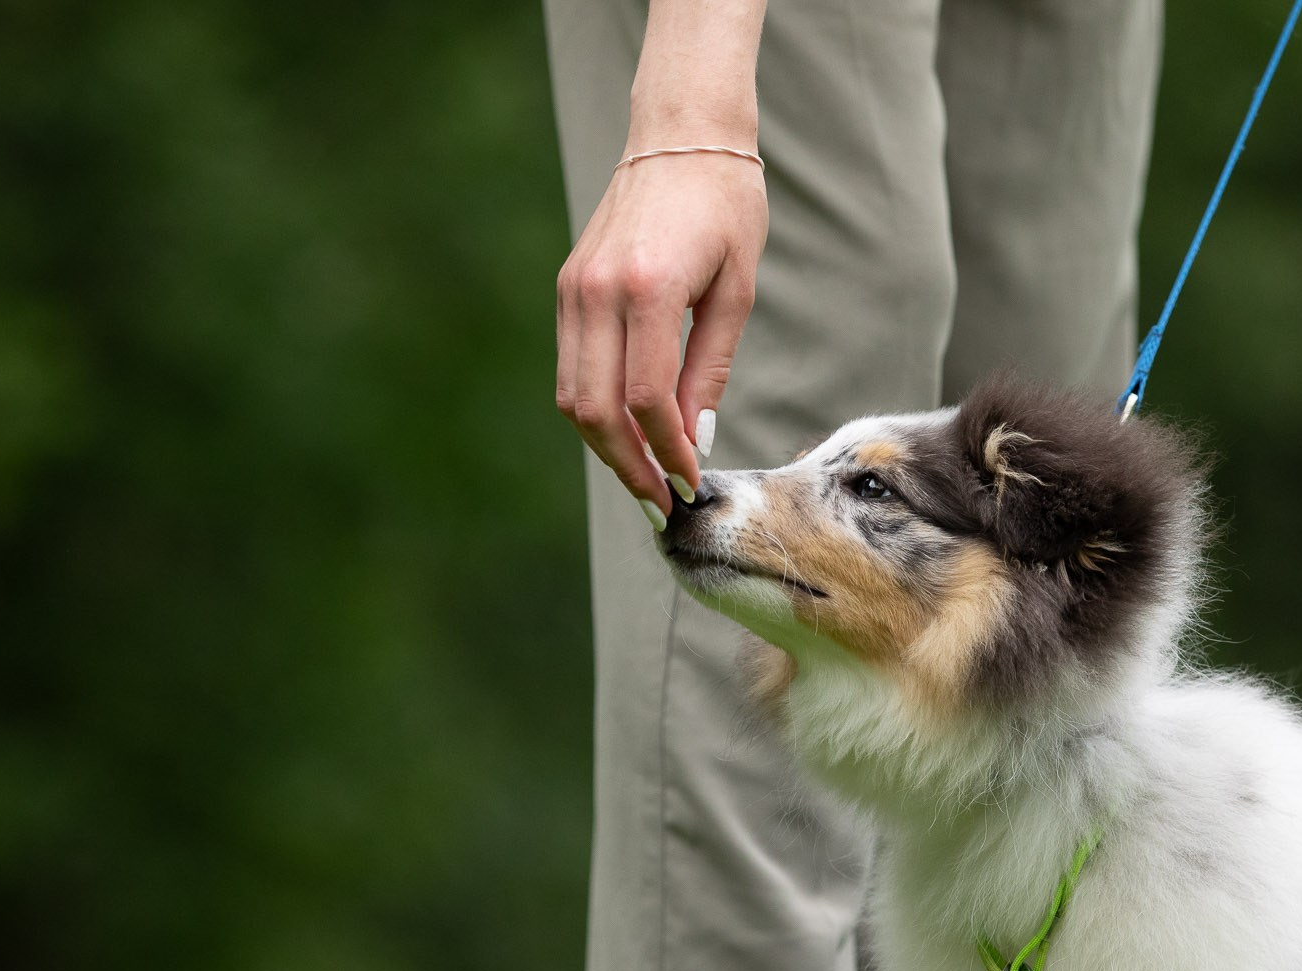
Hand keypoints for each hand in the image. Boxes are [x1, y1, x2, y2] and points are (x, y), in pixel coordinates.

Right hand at [556, 149, 765, 518]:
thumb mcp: (735, 288)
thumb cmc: (726, 205)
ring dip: (606, 447)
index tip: (691, 483)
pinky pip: (572, 368)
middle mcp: (598, 291)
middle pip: (597, 410)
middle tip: (663, 502)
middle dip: (629, 466)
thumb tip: (692, 437)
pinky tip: (629, 432)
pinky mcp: (566, 288)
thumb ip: (710, 366)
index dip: (666, 453)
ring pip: (574, 396)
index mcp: (648, 288)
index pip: (645, 400)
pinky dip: (596, 410)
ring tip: (646, 476)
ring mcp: (573, 290)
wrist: (680, 137)